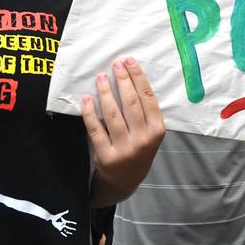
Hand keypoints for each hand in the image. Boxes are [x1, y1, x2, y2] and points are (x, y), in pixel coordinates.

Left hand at [49, 210, 76, 236]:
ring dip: (69, 232)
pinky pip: (62, 232)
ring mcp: (61, 227)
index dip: (73, 223)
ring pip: (66, 230)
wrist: (52, 219)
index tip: (76, 223)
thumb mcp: (61, 214)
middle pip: (69, 227)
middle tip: (75, 229)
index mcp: (64, 221)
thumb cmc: (56, 216)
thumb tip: (68, 211)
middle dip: (72, 228)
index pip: (70, 222)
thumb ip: (64, 213)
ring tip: (72, 233)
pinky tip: (66, 236)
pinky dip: (64, 234)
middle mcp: (63, 224)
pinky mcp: (59, 229)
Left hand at [84, 58, 165, 207]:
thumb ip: (145, 112)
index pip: (147, 98)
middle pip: (131, 103)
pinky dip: (90, 113)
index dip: (138, 77)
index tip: (129, 62)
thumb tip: (131, 78)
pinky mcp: (107, 156)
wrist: (125, 182)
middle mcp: (143, 139)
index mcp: (157, 130)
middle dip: (122, 80)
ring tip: (100, 77)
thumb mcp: (150, 134)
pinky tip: (87, 99)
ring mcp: (125, 149)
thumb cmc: (139, 150)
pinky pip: (96, 129)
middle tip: (115, 64)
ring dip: (105, 92)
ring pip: (113, 114)